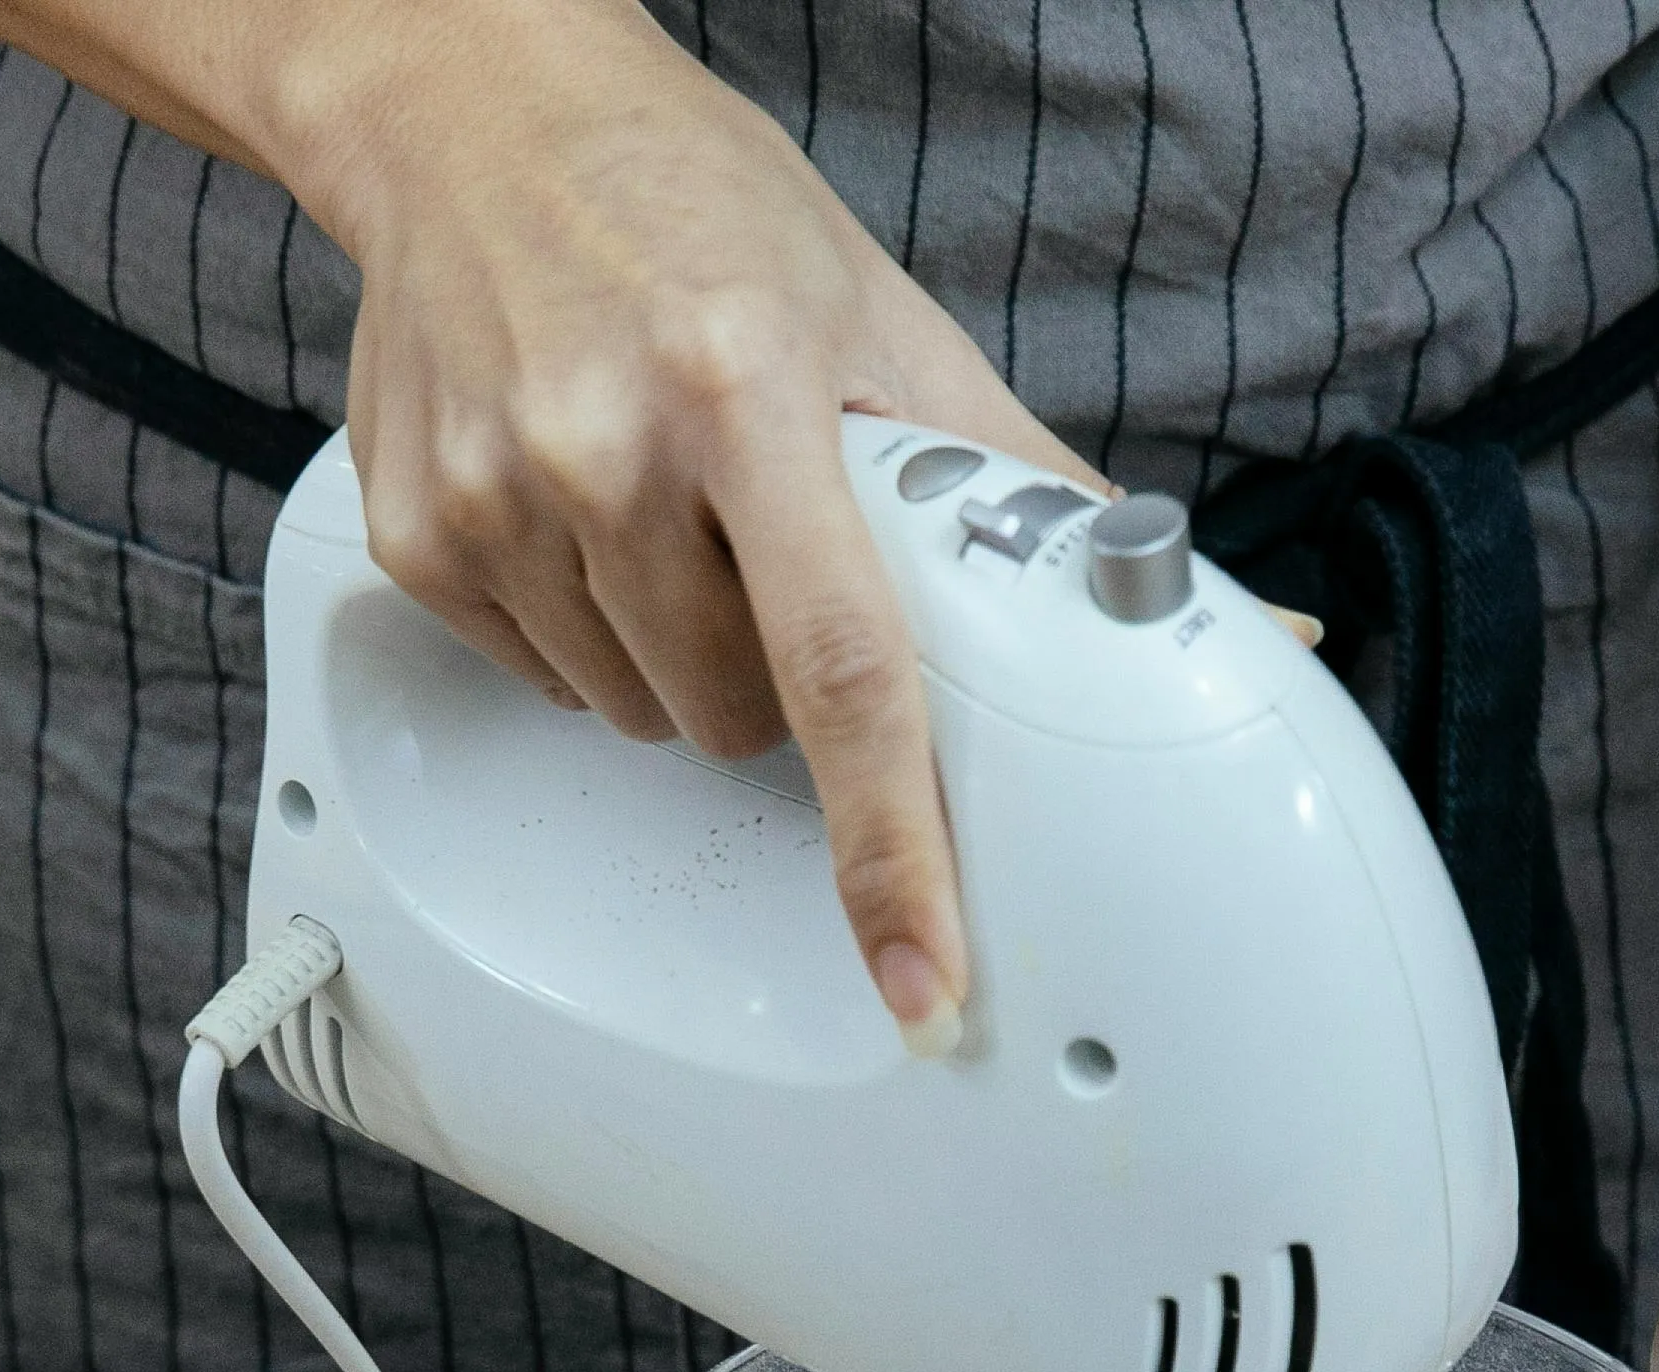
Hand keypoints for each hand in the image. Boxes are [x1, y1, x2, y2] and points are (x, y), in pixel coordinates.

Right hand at [271, 1, 1097, 1048]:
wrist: (476, 111)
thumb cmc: (696, 209)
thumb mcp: (882, 318)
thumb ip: (1026, 483)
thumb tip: (1241, 612)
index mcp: (747, 383)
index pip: (845, 668)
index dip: (891, 845)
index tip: (920, 974)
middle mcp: (607, 443)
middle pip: (738, 719)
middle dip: (775, 675)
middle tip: (766, 546)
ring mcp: (495, 496)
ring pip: (641, 715)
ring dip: (679, 650)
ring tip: (669, 505)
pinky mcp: (416, 535)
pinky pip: (541, 680)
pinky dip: (583, 624)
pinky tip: (582, 507)